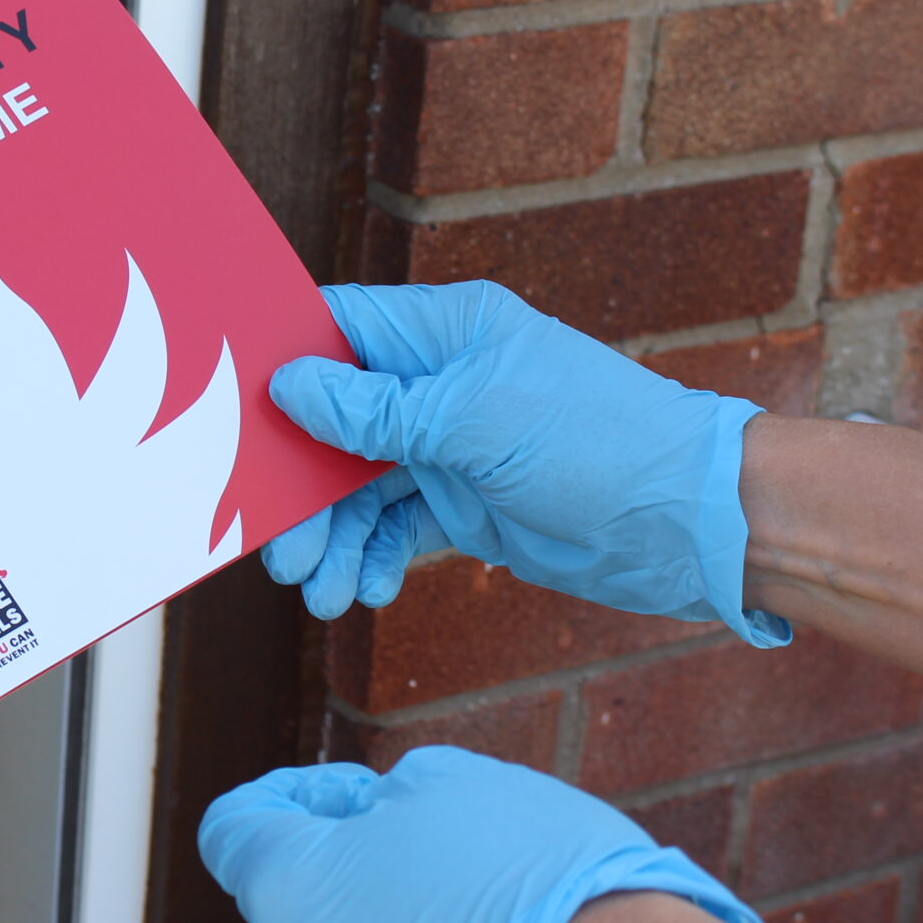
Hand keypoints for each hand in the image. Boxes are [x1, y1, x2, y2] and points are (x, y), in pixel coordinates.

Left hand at [198, 747, 764, 922]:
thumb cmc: (539, 877)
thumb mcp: (453, 782)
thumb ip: (382, 802)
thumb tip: (370, 822)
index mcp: (286, 890)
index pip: (235, 830)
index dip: (287, 801)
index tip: (341, 800)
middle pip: (302, 922)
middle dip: (357, 890)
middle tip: (447, 873)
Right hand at [264, 282, 787, 646]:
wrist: (690, 524)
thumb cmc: (599, 445)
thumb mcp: (474, 422)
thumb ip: (374, 410)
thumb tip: (288, 385)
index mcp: (446, 330)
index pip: (338, 329)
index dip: (281, 368)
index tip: (232, 420)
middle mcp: (442, 380)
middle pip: (333, 422)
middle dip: (301, 489)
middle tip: (282, 552)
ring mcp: (453, 444)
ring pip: (357, 486)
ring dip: (334, 538)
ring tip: (325, 593)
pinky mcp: (467, 502)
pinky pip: (394, 526)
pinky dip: (373, 557)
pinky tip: (368, 589)